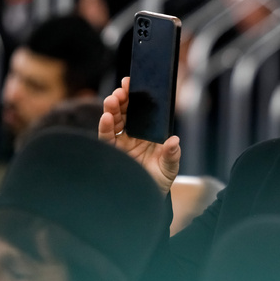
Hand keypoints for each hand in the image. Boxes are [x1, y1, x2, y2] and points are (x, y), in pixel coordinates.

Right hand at [99, 77, 180, 195]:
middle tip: (122, 89)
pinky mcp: (112, 152)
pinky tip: (107, 117)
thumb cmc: (159, 180)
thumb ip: (171, 155)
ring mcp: (122, 142)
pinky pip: (107, 137)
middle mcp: (134, 134)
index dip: (138, 97)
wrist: (146, 197)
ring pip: (114, 120)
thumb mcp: (170, 168)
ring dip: (113, 109)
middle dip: (123, 99)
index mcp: (149, 132)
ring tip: (113, 99)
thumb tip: (174, 141)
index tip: (134, 83)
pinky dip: (105, 126)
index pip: (142, 111)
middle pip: (126, 112)